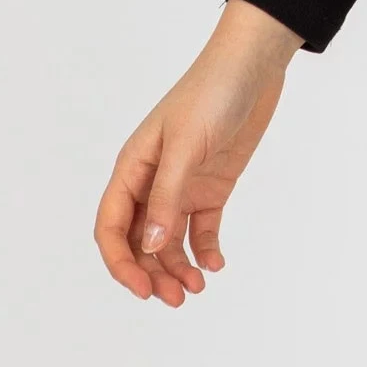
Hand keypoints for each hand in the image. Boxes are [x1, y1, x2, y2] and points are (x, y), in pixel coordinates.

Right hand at [94, 0, 304, 305]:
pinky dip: (206, 248)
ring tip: (197, 289)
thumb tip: (150, 246)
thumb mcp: (187, 144)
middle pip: (141, 241)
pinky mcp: (213, 185)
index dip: (120, 262)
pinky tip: (215, 264)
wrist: (253, 66)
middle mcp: (154, 180)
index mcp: (134, 168)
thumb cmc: (212, 92)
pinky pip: (202, 227)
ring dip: (178, 267)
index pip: (112, 226)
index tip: (141, 289)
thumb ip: (168, 196)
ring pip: (170, 240)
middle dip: (152, 273)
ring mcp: (184, 184)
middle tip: (176, 300)